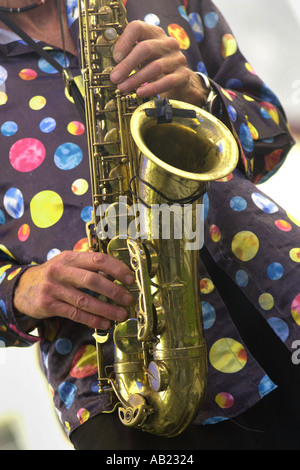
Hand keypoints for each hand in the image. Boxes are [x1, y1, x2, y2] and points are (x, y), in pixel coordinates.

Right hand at [13, 251, 134, 329]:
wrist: (22, 287)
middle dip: (114, 291)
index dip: (117, 269)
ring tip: (121, 315)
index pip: (98, 259)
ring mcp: (53, 288)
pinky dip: (92, 319)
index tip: (130, 278)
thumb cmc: (54, 275)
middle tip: (129, 299)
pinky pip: (75, 314)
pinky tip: (104, 323)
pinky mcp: (49, 305)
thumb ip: (88, 267)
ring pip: (85, 300)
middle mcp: (61, 271)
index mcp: (70, 257)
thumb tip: (118, 274)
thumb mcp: (67, 264)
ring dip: (106, 309)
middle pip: (93, 280)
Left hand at [110, 21, 207, 105]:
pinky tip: (140, 93)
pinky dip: (151, 88)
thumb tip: (110, 67)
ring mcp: (177, 59)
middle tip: (115, 78)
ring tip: (123, 88)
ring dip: (136, 79)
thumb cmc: (154, 66)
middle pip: (145, 48)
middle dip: (127, 65)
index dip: (124, 42)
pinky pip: (167, 82)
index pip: (138, 28)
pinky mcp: (182, 75)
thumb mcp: (142, 57)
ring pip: (155, 67)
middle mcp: (168, 43)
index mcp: (154, 33)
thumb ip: (128, 56)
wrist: (179, 81)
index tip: (115, 58)